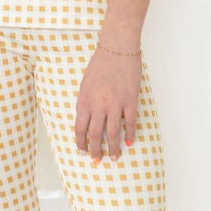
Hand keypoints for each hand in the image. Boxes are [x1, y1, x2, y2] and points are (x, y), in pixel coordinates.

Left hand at [74, 45, 139, 163]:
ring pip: (113, 133)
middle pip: (95, 135)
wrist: (116, 49)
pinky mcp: (130, 100)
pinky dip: (130, 134)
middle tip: (98, 161)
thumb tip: (87, 122)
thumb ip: (85, 104)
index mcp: (84, 101)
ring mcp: (115, 104)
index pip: (80, 129)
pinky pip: (130, 122)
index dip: (81, 143)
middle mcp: (98, 105)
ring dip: (113, 148)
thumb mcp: (85, 85)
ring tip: (115, 157)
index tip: (83, 151)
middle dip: (96, 151)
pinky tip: (129, 142)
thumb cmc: (99, 64)